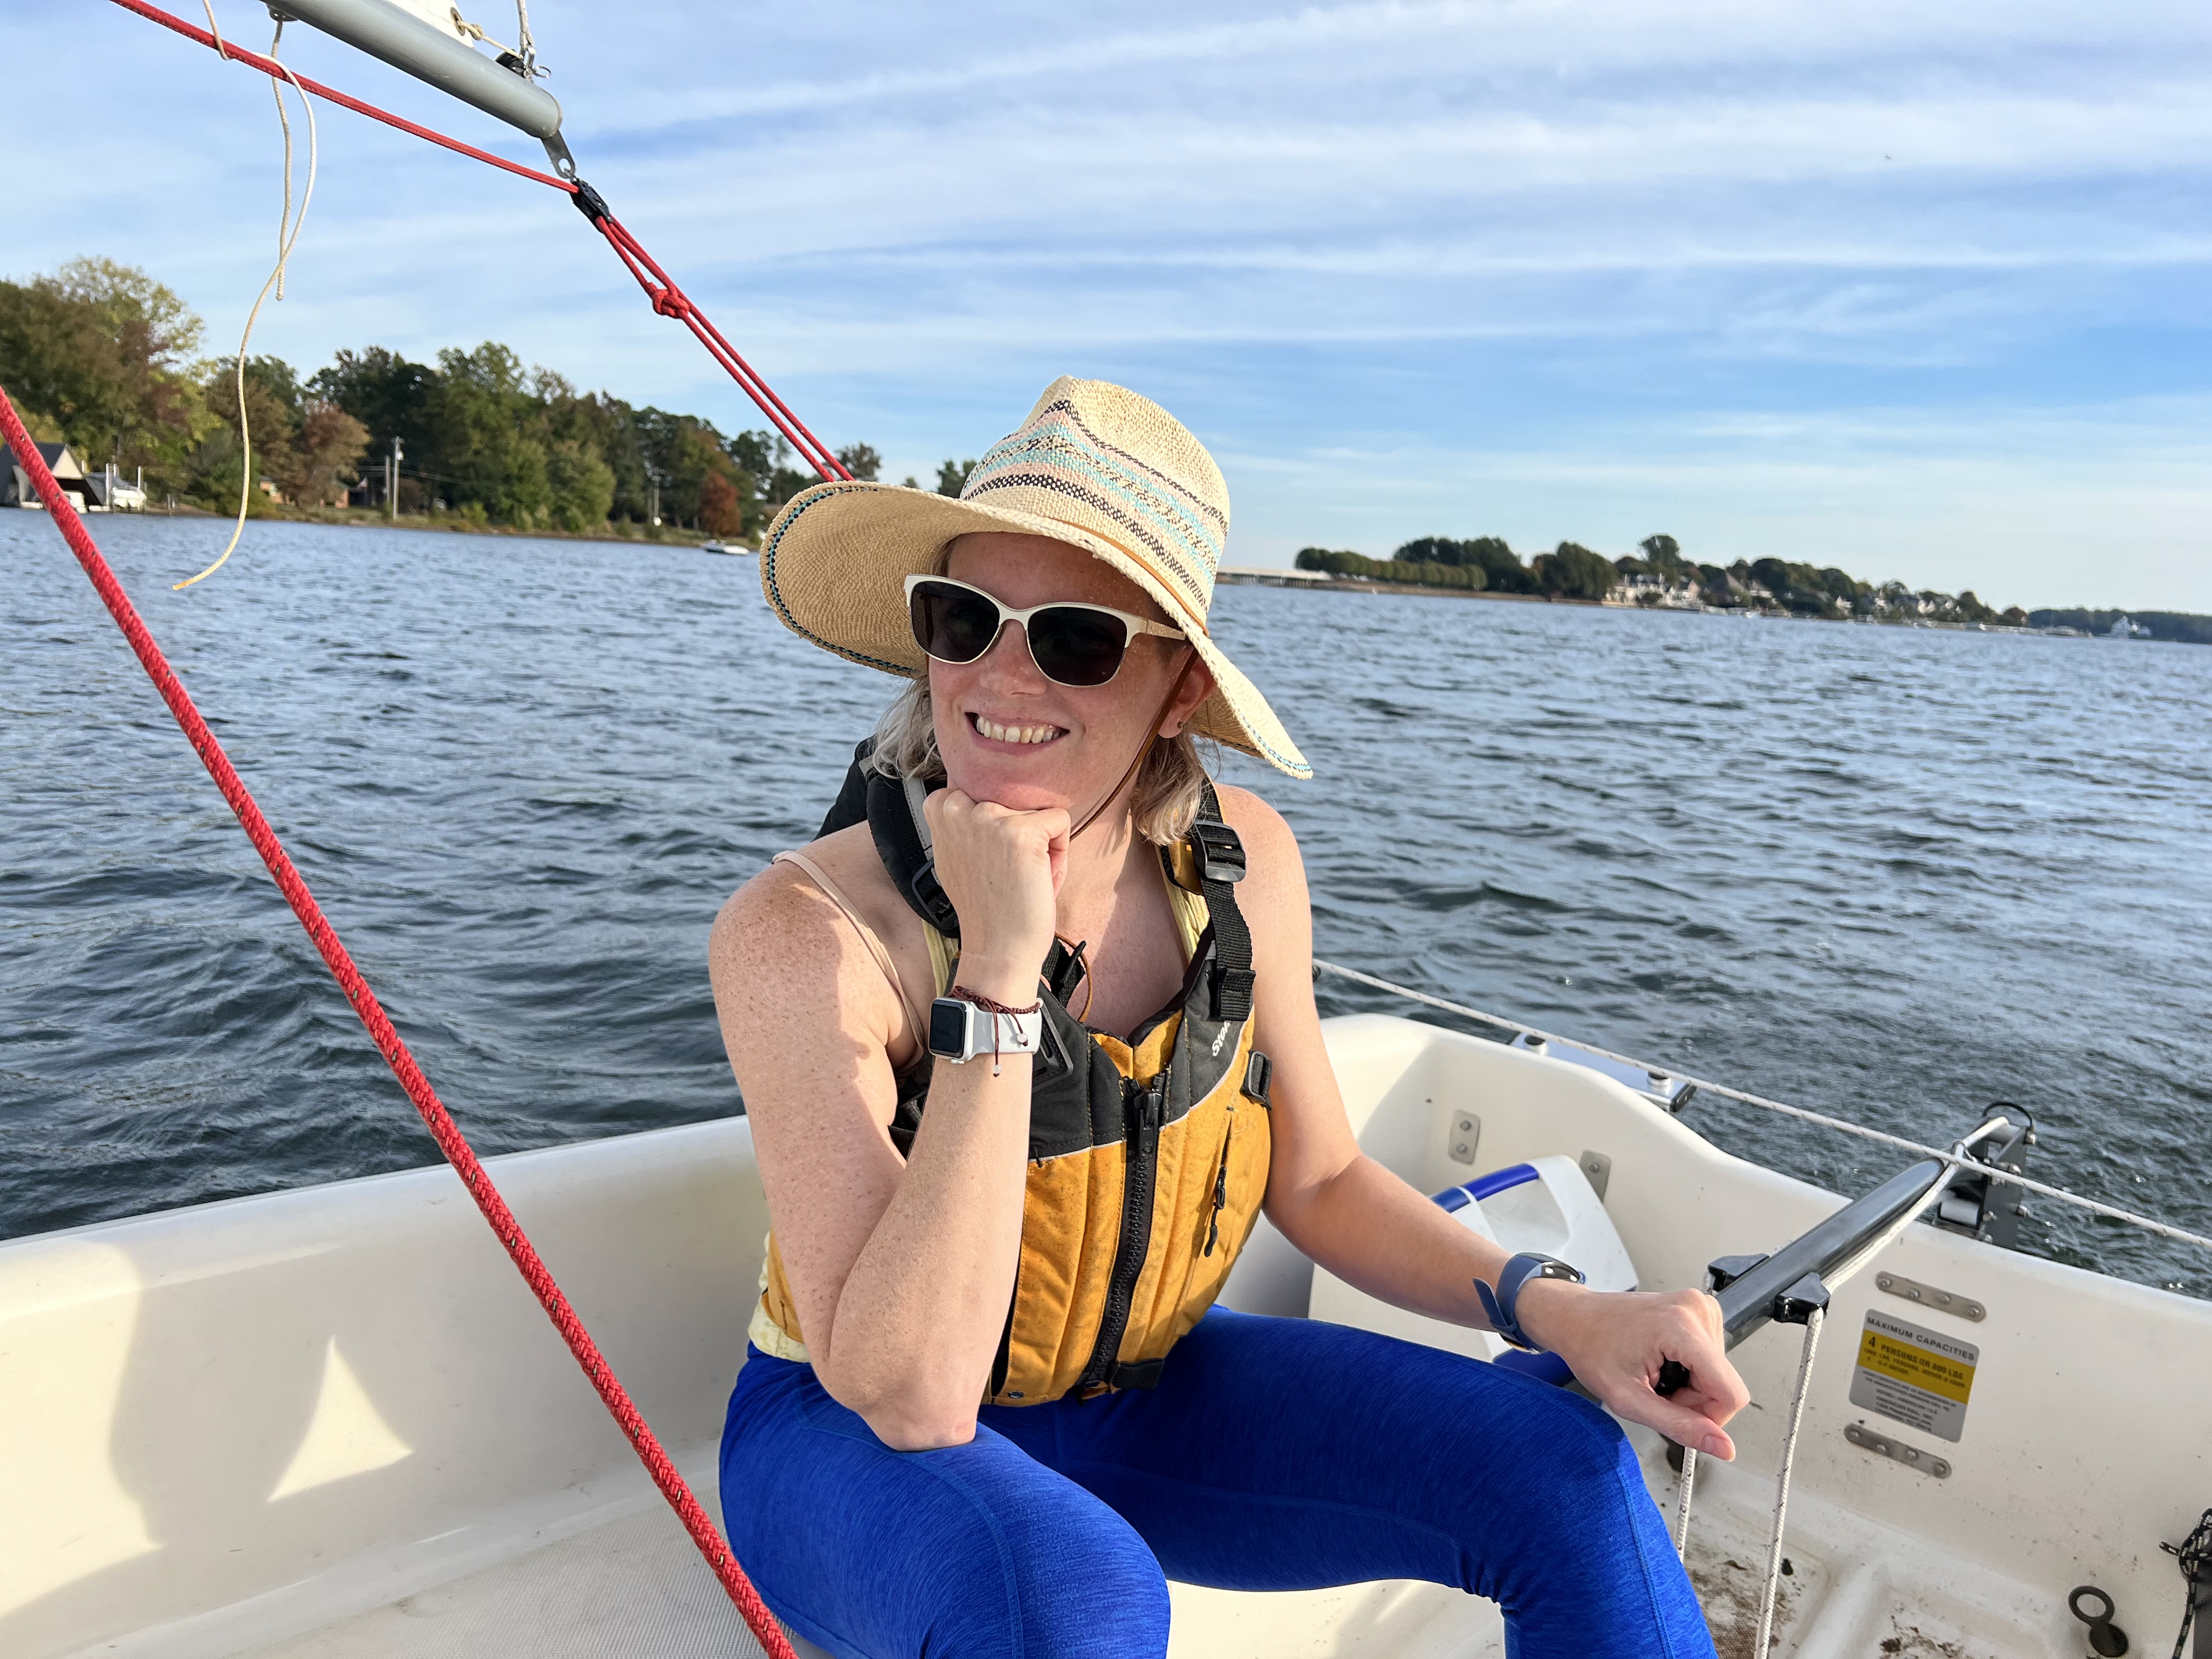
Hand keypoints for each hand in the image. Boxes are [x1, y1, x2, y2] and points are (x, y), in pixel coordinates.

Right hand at [923, 788, 1068, 1001]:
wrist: (997, 950)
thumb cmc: (986, 906)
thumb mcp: (956, 854)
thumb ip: (961, 821)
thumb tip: (979, 792)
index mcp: (940, 811)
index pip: (980, 780)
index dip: (996, 817)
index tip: (990, 854)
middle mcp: (960, 808)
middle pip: (1014, 796)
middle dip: (1020, 829)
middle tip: (1009, 870)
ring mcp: (990, 818)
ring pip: (1037, 809)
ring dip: (1041, 840)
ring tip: (1025, 875)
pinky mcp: (1022, 832)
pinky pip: (1060, 820)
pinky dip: (1061, 850)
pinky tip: (1040, 877)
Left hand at [1516, 1281, 1748, 1458]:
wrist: (1575, 1318)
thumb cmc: (1592, 1349)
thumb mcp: (1628, 1399)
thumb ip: (1679, 1426)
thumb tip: (1723, 1447)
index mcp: (1681, 1327)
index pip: (1731, 1394)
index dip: (1708, 1418)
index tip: (1671, 1410)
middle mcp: (1698, 1310)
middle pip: (1723, 1387)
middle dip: (1691, 1400)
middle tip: (1652, 1389)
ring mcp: (1701, 1307)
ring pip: (1718, 1376)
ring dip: (1688, 1386)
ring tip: (1653, 1372)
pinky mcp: (1700, 1310)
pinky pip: (1711, 1360)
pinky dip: (1688, 1371)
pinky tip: (1661, 1362)